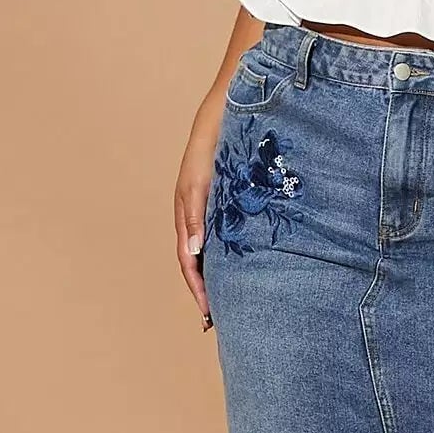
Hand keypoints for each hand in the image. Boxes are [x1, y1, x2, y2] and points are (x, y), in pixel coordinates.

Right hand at [175, 113, 221, 330]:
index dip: (198, 289)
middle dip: (208, 291)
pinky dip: (233, 257)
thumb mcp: (200, 183)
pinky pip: (229, 238)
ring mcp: (214, 212)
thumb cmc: (212, 145)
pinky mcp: (230, 203)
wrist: (229, 113)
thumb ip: (196, 217)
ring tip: (234, 302)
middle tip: (220, 320)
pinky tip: (247, 269)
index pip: (189, 263)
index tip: (209, 314)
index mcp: (186, 216)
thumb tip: (192, 254)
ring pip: (215, 253)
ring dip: (221, 277)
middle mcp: (199, 218)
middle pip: (200, 264)